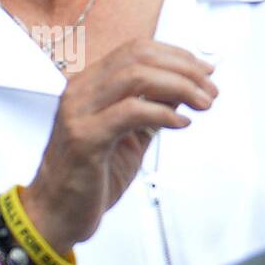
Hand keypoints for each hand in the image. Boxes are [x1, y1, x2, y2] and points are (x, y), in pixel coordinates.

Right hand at [21, 39, 216, 256]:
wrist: (55, 214)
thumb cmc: (88, 178)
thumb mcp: (130, 137)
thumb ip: (153, 110)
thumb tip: (186, 90)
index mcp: (89, 86)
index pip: (135, 50)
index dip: (176, 55)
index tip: (205, 71)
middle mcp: (81, 92)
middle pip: (138, 57)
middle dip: (183, 69)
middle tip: (210, 89)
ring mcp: (79, 112)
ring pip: (135, 77)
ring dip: (179, 87)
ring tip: (202, 104)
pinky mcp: (85, 138)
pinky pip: (130, 112)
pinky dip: (162, 113)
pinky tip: (180, 124)